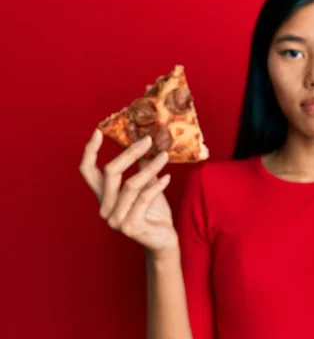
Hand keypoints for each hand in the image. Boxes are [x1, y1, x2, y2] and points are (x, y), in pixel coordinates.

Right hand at [79, 131, 178, 255]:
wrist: (163, 240)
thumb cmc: (153, 212)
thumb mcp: (146, 186)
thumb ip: (141, 169)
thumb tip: (145, 143)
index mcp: (104, 196)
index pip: (87, 171)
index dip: (90, 151)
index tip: (98, 131)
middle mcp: (105, 207)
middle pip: (110, 172)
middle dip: (130, 153)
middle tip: (148, 140)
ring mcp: (115, 219)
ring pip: (130, 185)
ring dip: (150, 168)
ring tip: (164, 156)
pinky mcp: (130, 227)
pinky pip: (144, 199)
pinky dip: (156, 186)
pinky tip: (167, 178)